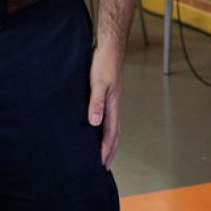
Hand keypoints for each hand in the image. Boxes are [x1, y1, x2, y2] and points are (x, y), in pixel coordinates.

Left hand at [87, 0, 137, 167]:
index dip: (106, 150)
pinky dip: (105, 126)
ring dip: (109, 140)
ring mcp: (113, 99)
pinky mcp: (108, 92)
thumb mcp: (97, 82)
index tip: (101, 165)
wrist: (110, 45)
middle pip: (115, 133)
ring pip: (113, 125)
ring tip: (104, 151)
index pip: (111, 133)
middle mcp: (114, 105)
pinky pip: (108, 115)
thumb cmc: (103, 62)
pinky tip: (98, 125)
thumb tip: (94, 123)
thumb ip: (96, 102)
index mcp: (113, 105)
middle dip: (110, 150)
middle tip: (104, 166)